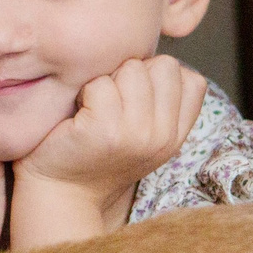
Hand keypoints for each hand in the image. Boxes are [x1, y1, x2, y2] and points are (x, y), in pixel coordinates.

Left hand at [10, 56, 205, 248]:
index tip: (135, 97)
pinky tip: (79, 116)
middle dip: (134, 72)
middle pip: (164, 65)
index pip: (192, 79)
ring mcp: (135, 134)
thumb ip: (160, 103)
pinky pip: (99, 83)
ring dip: (108, 80)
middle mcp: (161, 137)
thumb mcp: (143, 135)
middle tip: (111, 101)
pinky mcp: (103, 130)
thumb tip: (160, 57)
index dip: (160, 77)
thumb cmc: (96, 154)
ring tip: (95, 108)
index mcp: (174, 136)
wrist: (61, 194)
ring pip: (132, 68)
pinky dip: (84, 92)